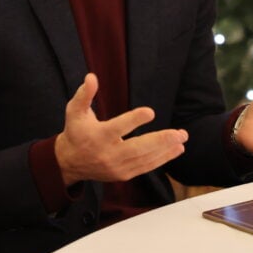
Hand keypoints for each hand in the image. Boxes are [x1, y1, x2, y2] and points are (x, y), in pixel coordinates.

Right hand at [54, 73, 187, 185]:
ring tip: (182, 139)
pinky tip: (175, 150)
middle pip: (137, 149)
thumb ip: (84, 94)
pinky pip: (145, 167)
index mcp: (97, 136)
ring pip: (145, 159)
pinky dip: (161, 159)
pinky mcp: (123, 175)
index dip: (134, 120)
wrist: (70, 162)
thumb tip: (92, 77)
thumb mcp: (74, 111)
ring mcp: (117, 167)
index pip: (117, 128)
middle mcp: (108, 154)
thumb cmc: (76, 131)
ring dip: (166, 150)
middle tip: (179, 133)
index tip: (150, 112)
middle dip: (160, 141)